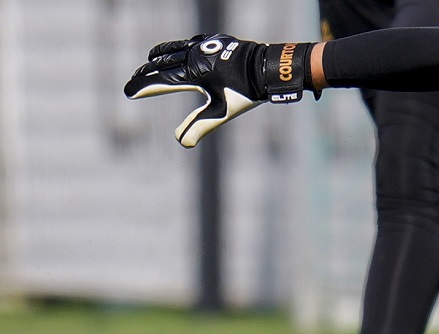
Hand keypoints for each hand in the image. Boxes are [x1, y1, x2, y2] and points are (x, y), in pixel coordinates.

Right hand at [124, 35, 312, 147]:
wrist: (266, 69)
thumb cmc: (244, 92)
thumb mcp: (221, 112)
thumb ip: (200, 126)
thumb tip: (181, 143)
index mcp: (193, 72)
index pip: (161, 80)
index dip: (144, 86)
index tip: (128, 92)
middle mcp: (195, 56)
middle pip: (164, 63)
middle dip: (148, 72)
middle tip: (134, 78)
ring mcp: (205, 46)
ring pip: (177, 49)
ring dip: (162, 55)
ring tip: (151, 59)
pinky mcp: (216, 41)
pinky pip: (192, 43)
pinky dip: (180, 47)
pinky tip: (182, 48)